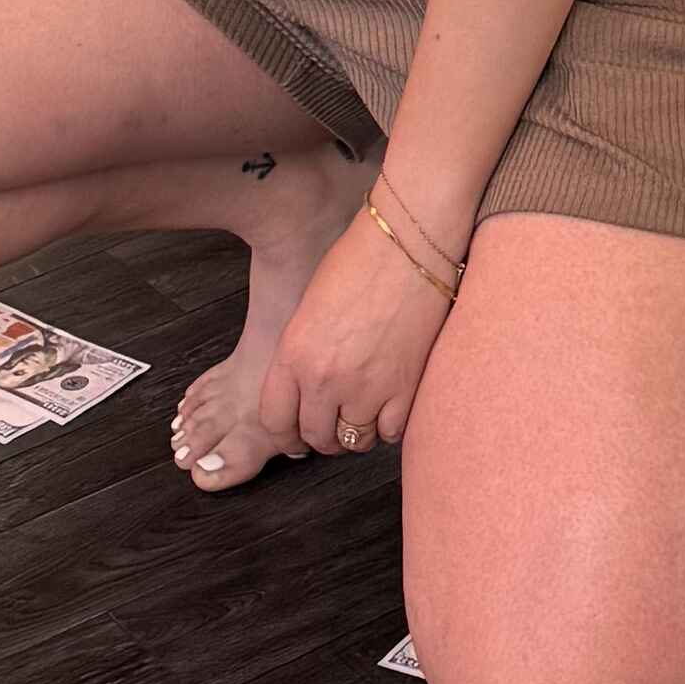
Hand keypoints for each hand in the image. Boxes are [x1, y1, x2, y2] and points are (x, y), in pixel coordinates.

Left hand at [242, 200, 454, 463]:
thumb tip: (306, 391)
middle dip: (322, 434)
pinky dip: (389, 424)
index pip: (274, 421)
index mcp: (293, 354)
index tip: (296, 433)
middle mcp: (325, 378)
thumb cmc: (358, 261)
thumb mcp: (308, 309)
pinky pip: (390, 433)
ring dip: (356, 431)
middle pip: (316, 436)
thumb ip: (300, 356)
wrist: (409, 242)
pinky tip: (389, 404)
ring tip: (363, 410)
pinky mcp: (405, 388)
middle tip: (333, 421)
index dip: (285, 434)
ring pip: (354, 441)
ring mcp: (367, 387)